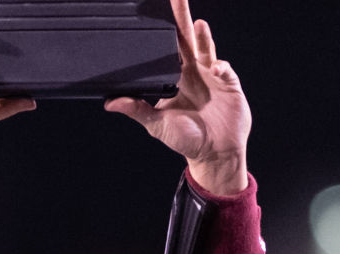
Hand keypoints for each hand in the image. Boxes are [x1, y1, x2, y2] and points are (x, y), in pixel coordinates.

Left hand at [106, 0, 250, 195]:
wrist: (215, 154)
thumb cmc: (185, 139)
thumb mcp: (156, 125)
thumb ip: (136, 110)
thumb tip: (109, 103)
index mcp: (174, 77)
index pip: (165, 47)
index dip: (161, 30)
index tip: (151, 11)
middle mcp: (193, 71)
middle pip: (185, 38)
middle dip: (180, 16)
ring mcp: (212, 75)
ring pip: (206, 47)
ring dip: (202, 35)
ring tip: (197, 23)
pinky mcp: (229, 84)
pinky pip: (225, 70)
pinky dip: (221, 67)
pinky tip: (216, 69)